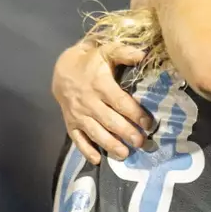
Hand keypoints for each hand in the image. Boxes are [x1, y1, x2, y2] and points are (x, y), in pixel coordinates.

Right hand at [51, 39, 151, 162]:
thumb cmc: (91, 62)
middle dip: (126, 133)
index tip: (149, 123)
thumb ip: (124, 53)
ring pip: (95, 132)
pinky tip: (97, 160)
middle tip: (141, 143)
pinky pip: (77, 139)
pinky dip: (86, 150)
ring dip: (110, 145)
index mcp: (100, 85)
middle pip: (110, 121)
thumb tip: (143, 54)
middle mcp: (88, 102)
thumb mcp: (106, 51)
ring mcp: (78, 114)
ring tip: (125, 154)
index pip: (120, 102)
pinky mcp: (70, 123)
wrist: (62, 70)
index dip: (135, 113)